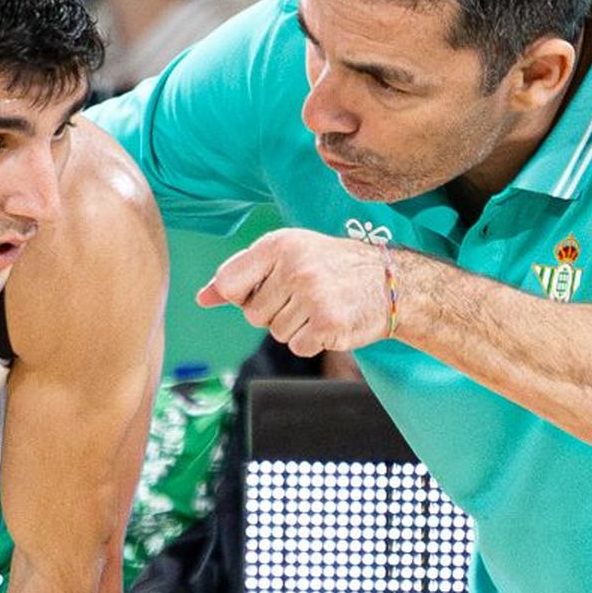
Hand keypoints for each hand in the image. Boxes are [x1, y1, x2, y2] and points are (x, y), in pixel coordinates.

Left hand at [196, 228, 392, 356]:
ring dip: (295, 328)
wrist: (389, 282)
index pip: (228, 283)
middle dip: (274, 313)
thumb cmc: (329, 267)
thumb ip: (241, 276)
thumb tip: (202, 299)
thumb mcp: (285, 258)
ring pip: (275, 333)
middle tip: (304, 296)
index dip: (241, 295)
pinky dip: (312, 342)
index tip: (266, 289)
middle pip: (252, 315)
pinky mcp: (328, 323)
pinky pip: (298, 347)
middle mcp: (294, 266)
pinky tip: (330, 322)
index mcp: (278, 244)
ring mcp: (312, 295)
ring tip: (320, 306)